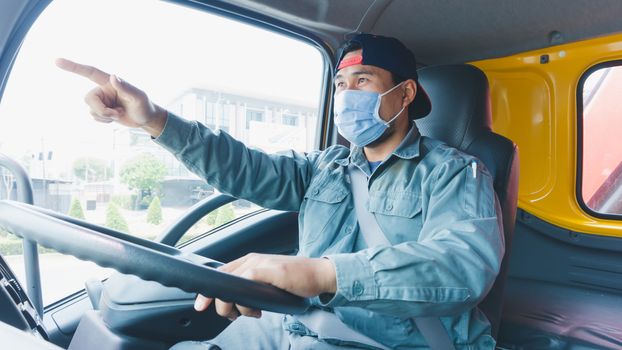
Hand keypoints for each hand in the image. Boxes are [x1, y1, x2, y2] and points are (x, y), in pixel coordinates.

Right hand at [55, 58, 166, 136]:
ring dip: (105, 116)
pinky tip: (115, 118)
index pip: (89, 72)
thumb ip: (126, 87)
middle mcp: (102, 89)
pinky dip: (105, 121)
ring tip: (120, 114)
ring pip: (90, 110)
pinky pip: (94, 117)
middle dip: (101, 110)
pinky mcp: (101, 111)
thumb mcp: (138, 97)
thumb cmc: (144, 105)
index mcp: (109, 82)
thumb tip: (113, 77)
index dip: (73, 67)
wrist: (145, 118)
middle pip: (88, 99)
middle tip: (117, 114)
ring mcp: (101, 100)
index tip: (57, 61)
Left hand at [194, 253, 335, 319]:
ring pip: (232, 281)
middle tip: (229, 315)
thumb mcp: (269, 284)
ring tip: (249, 313)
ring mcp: (261, 263)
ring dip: (234, 304)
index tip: (202, 305)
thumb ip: (253, 288)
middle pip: (222, 277)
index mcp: (251, 261)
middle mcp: (253, 259)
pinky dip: (242, 295)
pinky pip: (246, 279)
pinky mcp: (269, 270)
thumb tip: (238, 303)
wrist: (319, 274)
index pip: (223, 272)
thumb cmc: (297, 281)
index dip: (209, 289)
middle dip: (217, 300)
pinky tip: (251, 306)